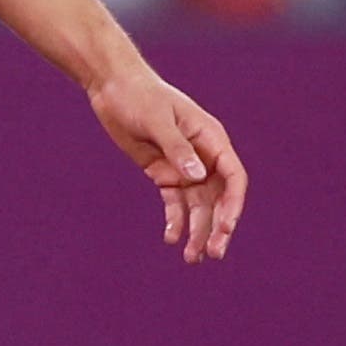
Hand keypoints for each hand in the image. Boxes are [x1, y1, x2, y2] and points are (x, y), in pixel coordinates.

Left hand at [86, 56, 246, 261]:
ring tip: (192, 258)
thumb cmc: (139, 96)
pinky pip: (174, 202)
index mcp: (211, 140)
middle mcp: (203, 157)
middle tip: (214, 253)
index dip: (233, 204)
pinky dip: (174, 220)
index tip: (226, 227)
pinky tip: (171, 239)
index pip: (233, 177)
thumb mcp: (156, 120)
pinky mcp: (163, 173)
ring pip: (197, 205)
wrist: (113, 88)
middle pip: (218, 198)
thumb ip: (176, 148)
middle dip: (218, 226)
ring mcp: (183, 167)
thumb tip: (197, 177)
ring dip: (197, 230)